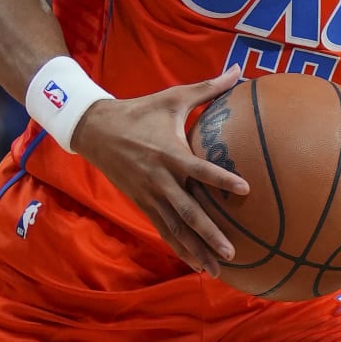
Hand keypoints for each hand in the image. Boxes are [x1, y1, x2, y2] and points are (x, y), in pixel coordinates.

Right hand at [74, 69, 249, 276]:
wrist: (95, 130)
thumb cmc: (140, 111)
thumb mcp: (172, 97)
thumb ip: (208, 88)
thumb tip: (240, 71)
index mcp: (169, 153)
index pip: (199, 170)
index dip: (221, 180)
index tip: (245, 190)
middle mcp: (160, 179)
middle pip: (187, 211)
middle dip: (209, 233)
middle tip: (232, 251)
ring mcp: (149, 195)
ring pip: (175, 229)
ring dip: (195, 249)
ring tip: (216, 269)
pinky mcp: (142, 204)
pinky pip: (163, 230)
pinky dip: (179, 248)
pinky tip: (196, 264)